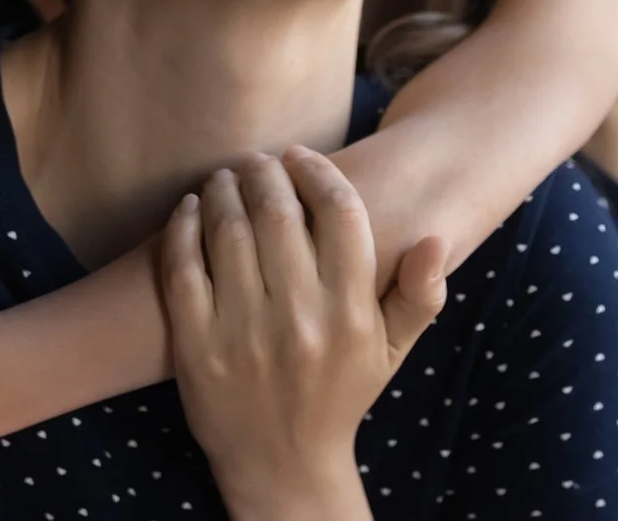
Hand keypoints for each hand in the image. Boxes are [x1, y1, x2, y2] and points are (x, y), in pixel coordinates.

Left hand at [161, 148, 445, 519]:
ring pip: (228, 230)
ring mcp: (243, 333)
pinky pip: (183, 269)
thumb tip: (435, 239)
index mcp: (351, 313)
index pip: (341, 213)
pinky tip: (190, 209)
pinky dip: (183, 227)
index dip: (318, 171)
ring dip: (223, 189)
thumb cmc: (340, 393)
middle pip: (278, 210)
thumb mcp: (392, 350)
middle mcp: (299, 320)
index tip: (301, 155)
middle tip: (257, 160)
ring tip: (225, 178)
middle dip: (264, 170)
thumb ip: (419, 296)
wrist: (281, 463)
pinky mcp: (196, 348)